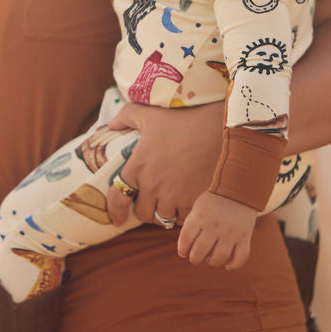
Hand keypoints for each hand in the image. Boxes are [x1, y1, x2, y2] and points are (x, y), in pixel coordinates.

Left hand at [105, 101, 222, 226]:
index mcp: (138, 167)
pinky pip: (183, 218)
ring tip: (167, 204)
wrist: (218, 126)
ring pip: (163, 218)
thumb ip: (126, 117)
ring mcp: (175, 195)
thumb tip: (111, 124)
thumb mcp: (149, 113)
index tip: (117, 218)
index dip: (115, 211)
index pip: (118, 198)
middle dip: (143, 210)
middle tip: (149, 203)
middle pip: (142, 213)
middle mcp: (154, 186)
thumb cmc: (183, 118)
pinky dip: (181, 215)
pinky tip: (184, 204)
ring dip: (163, 213)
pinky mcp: (194, 200)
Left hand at [177, 191, 256, 269]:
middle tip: (196, 257)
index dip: (182, 249)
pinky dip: (234, 264)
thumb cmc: (215, 200)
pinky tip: (228, 265)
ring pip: (218, 258)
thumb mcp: (198, 208)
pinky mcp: (244, 236)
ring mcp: (230, 233)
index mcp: (200, 218)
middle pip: (199, 252)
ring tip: (210, 260)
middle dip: (195, 259)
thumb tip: (185, 250)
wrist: (239, 188)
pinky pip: (240, 257)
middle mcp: (214, 226)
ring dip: (212, 263)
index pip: (186, 239)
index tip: (184, 252)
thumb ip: (191, 225)